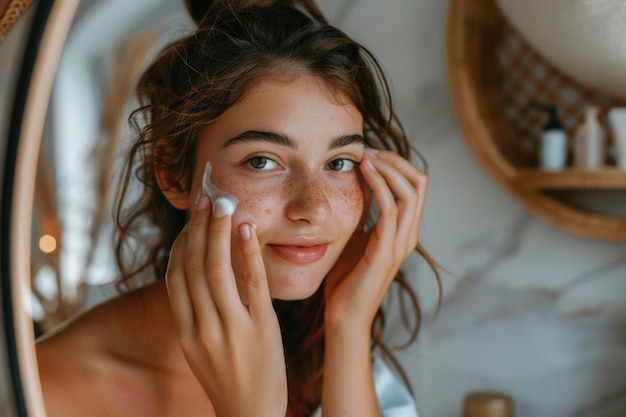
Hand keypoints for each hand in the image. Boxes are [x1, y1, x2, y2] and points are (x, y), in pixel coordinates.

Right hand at [165, 194, 287, 416]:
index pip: (175, 276)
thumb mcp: (202, 349)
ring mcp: (230, 328)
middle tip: (205, 196)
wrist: (251, 416)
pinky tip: (247, 229)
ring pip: (215, 270)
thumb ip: (198, 314)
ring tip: (222, 203)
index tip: (192, 218)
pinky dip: (246, 253)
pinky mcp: (260, 329)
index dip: (182, 242)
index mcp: (186, 330)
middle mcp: (202, 327)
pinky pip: (251, 284)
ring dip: (217, 232)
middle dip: (197, 227)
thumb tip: (199, 276)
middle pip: (192, 266)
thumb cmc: (230, 379)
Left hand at [324, 149, 427, 332]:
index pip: (415, 185)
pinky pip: (390, 209)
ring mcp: (400, 243)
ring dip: (389, 168)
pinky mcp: (386, 252)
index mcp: (404, 230)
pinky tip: (364, 172)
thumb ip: (364, 214)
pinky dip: (380, 185)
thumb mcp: (357, 237)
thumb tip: (357, 185)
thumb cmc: (347, 278)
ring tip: (366, 156)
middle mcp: (408, 234)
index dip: (396, 164)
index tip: (369, 153)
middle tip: (368, 150)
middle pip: (419, 182)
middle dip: (395, 160)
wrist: (344, 315)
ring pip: (410, 192)